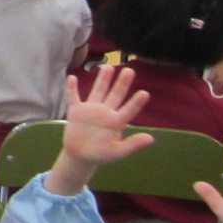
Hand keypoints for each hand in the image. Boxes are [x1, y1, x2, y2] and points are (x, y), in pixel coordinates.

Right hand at [47, 66, 151, 193]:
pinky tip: (72, 78)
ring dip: (103, 80)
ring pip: (98, 91)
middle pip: (115, 95)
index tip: (145, 93)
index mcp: (116, 122)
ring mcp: (90, 110)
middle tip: (130, 70)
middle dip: (122, 83)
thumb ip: (132, 144)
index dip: (136, 102)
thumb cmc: (101, 154)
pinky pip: (73, 97)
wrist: (81, 155)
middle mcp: (105, 112)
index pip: (129, 110)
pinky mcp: (76, 111)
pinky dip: (72, 88)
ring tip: (108, 67)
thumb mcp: (118, 152)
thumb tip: (151, 138)